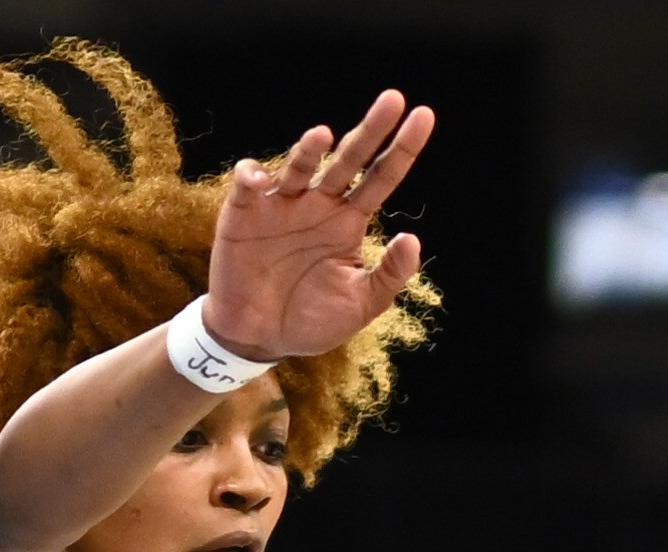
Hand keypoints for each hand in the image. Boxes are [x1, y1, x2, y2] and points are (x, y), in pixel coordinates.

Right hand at [204, 94, 433, 361]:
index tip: (423, 117)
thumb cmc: (313, 320)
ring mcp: (281, 206)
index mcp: (348, 221)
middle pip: (348, 160)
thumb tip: (413, 238)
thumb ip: (389, 275)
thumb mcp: (360, 305)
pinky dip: (252, 177)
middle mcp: (318, 204)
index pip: (381, 178)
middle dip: (370, 130)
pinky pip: (248, 186)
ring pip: (299, 167)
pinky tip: (258, 179)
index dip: (402, 149)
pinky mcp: (243, 214)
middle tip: (393, 99)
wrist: (261, 337)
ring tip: (322, 136)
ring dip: (308, 150)